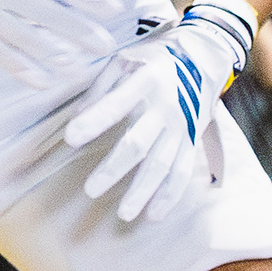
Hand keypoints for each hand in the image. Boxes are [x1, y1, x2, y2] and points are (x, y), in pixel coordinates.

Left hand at [63, 2, 251, 221]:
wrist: (202, 57)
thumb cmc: (153, 58)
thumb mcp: (124, 58)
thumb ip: (100, 88)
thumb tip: (76, 118)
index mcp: (145, 79)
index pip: (115, 103)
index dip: (93, 121)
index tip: (70, 138)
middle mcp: (166, 106)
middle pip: (139, 143)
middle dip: (114, 169)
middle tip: (91, 189)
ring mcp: (182, 126)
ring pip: (162, 165)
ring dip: (143, 191)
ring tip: (123, 213)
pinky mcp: (192, 140)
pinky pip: (182, 172)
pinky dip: (169, 195)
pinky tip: (153, 214)